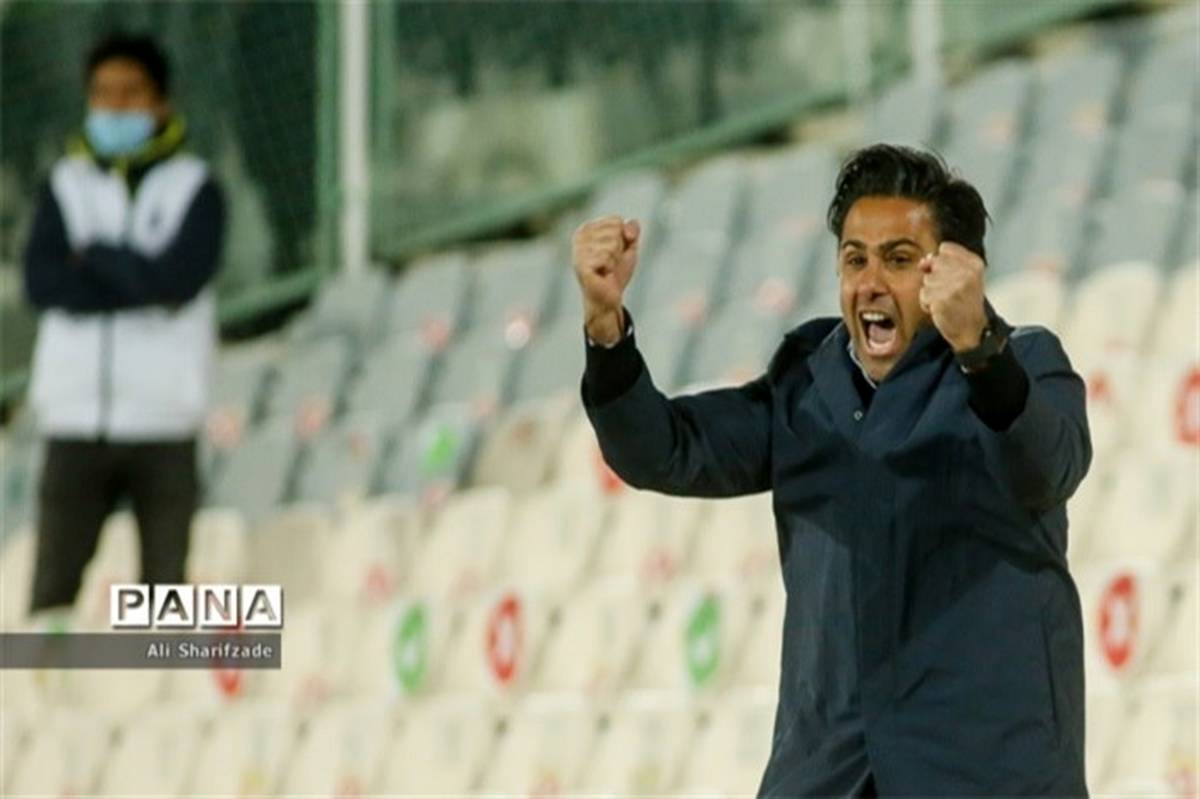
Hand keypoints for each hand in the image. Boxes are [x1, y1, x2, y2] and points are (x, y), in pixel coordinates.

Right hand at [572, 215, 639, 345]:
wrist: (609, 297)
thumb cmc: (616, 271)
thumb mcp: (628, 246)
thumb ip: (632, 229)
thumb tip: (627, 231)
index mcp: (587, 228)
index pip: (616, 220)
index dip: (623, 238)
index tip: (615, 252)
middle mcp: (579, 236)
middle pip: (615, 231)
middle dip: (619, 249)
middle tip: (610, 263)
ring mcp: (578, 250)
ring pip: (612, 244)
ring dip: (614, 260)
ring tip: (606, 269)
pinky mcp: (581, 264)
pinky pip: (607, 257)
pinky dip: (610, 268)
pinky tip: (601, 274)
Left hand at [919, 242, 986, 352]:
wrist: (972, 330)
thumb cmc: (966, 303)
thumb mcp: (966, 277)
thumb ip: (947, 263)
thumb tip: (924, 261)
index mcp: (975, 264)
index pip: (946, 248)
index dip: (942, 261)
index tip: (950, 274)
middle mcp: (966, 273)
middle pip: (935, 262)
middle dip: (936, 277)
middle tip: (950, 292)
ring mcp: (954, 286)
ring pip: (927, 280)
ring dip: (931, 292)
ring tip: (946, 301)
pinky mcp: (942, 300)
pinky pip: (923, 295)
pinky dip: (927, 304)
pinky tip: (941, 309)